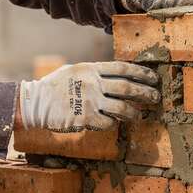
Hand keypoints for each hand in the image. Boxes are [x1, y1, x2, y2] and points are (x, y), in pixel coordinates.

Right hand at [18, 62, 159, 131]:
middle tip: (155, 98)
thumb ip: (95, 72)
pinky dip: (115, 124)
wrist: (36, 102)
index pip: (123, 68)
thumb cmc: (55, 85)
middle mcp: (93, 84)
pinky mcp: (86, 118)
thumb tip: (115, 75)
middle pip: (128, 88)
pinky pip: (109, 123)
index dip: (141, 73)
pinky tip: (116, 123)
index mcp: (92, 69)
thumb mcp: (75, 70)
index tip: (153, 78)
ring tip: (140, 116)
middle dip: (145, 93)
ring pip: (122, 108)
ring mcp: (90, 101)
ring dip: (135, 113)